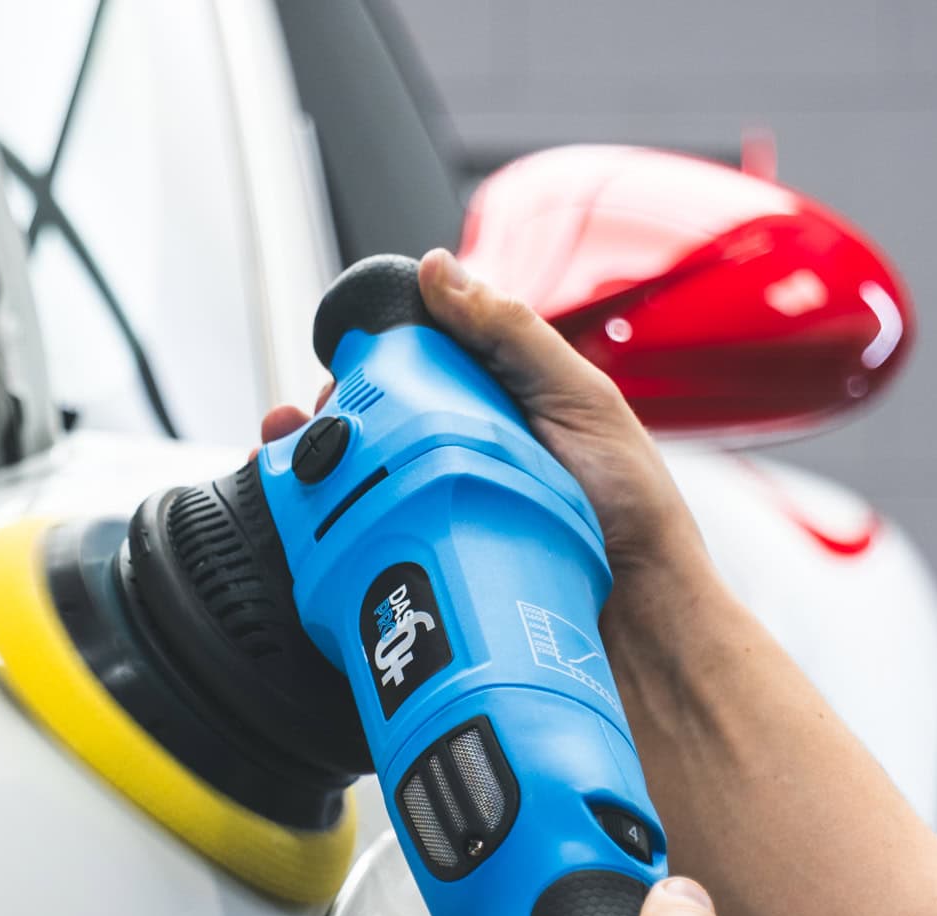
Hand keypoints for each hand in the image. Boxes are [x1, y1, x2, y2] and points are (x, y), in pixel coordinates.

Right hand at [260, 248, 706, 583]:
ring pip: (356, 483)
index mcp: (495, 407)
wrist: (642, 624)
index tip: (342, 361)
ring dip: (312, 470)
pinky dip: (326, 533)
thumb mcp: (580, 398)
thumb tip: (439, 270)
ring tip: (294, 463)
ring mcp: (440, 512)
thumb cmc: (633, 511)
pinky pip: (364, 543)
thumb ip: (513, 334)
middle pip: (373, 425)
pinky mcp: (426, 563)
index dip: (372, 360)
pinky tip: (305, 523)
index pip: (415, 368)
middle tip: (313, 423)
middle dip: (331, 417)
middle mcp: (460, 457)